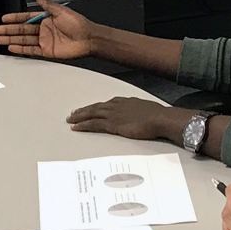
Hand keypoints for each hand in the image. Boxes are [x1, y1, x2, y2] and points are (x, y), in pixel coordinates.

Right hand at [0, 0, 96, 58]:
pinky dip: (21, 49)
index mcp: (46, 18)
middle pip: (22, 29)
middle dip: (8, 30)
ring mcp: (45, 40)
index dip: (14, 18)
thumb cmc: (79, 24)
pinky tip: (12, 47)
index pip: (26, 17)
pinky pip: (31, 50)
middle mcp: (44, 29)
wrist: (88, 39)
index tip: (4, 18)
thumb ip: (46, 3)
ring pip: (23, 40)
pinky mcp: (47, 51)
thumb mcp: (60, 10)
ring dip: (11, 39)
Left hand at [66, 97, 189, 141]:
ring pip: (91, 114)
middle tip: (74, 113)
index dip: (97, 106)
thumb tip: (144, 116)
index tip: (90, 108)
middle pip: (96, 107)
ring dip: (80, 116)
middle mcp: (116, 106)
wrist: (160, 119)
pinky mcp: (112, 124)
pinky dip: (83, 125)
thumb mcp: (148, 111)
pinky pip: (94, 124)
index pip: (107, 104)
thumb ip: (141, 113)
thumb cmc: (158, 116)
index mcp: (125, 102)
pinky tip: (76, 127)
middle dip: (84, 110)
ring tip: (70, 119)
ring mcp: (113, 114)